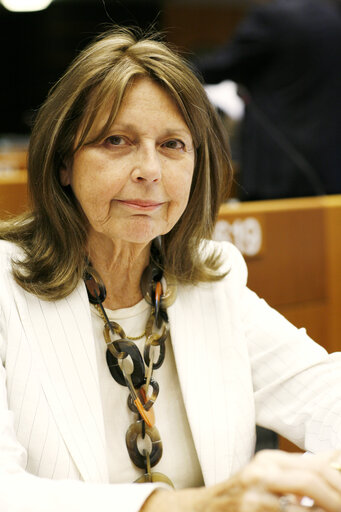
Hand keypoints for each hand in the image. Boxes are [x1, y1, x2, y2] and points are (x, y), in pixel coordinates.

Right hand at [141, 449, 340, 511]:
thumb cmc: (242, 496)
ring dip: (325, 507)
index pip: (316, 464)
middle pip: (311, 479)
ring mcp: (254, 492)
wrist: (204, 509)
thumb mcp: (269, 476)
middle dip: (336, 497)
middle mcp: (262, 470)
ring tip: (336, 511)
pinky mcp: (248, 510)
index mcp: (270, 460)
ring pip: (303, 497)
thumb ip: (299, 469)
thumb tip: (335, 458)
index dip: (339, 480)